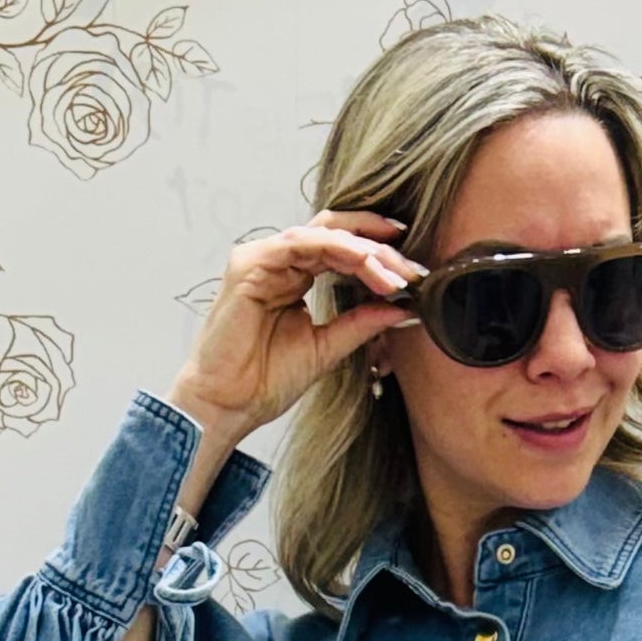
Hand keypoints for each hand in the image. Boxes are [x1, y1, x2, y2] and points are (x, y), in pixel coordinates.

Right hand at [169, 210, 424, 449]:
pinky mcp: (250, 264)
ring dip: (364, 250)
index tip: (414, 271)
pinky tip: (366, 264)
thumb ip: (361, 323)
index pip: (341, 249)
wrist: (228, 406)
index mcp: (294, 276)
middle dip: (379, 248)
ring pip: (323, 235)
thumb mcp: (327, 347)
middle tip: (413, 269)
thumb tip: (402, 308)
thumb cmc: (264, 382)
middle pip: (337, 234)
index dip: (378, 254)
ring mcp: (262, 258)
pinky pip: (302, 244)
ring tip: (395, 273)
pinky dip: (338, 250)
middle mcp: (278, 261)